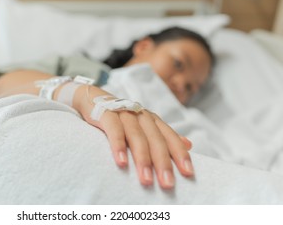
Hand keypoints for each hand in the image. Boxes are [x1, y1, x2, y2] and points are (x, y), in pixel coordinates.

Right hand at [74, 85, 193, 188]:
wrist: (93, 99)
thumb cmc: (122, 118)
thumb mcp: (145, 126)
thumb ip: (164, 135)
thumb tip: (189, 144)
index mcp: (153, 121)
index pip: (170, 137)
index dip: (180, 154)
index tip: (188, 173)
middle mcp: (142, 116)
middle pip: (156, 140)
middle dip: (163, 163)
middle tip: (167, 184)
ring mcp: (125, 114)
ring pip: (137, 137)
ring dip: (143, 159)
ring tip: (146, 180)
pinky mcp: (107, 114)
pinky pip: (115, 131)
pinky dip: (119, 146)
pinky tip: (121, 162)